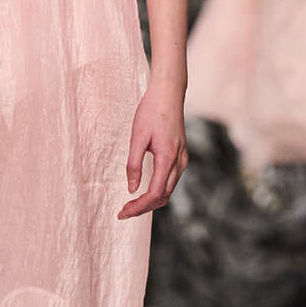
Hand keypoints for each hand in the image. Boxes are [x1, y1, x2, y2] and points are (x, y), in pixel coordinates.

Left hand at [118, 83, 187, 219]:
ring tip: (131, 204)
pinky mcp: (181, 156)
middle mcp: (179, 161)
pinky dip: (158, 190)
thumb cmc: (151, 111)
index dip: (139, 207)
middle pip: (163, 196)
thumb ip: (134, 164)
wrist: (168, 94)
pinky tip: (144, 190)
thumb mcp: (137, 137)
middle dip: (143, 208)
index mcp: (168, 158)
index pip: (155, 194)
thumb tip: (132, 189)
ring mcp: (182, 159)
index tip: (123, 212)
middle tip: (123, 211)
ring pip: (168, 190)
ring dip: (151, 201)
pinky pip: (171, 180)